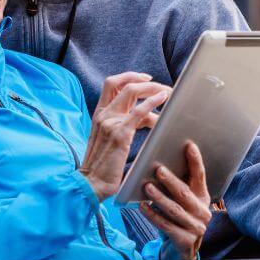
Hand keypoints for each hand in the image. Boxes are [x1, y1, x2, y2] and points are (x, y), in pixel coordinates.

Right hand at [81, 73, 170, 200]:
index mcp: (99, 114)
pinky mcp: (120, 133)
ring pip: (132, 91)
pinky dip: (153, 101)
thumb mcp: (110, 139)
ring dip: (152, 89)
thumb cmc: (104, 165)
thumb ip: (125, 124)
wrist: (92, 183)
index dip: (129, 77)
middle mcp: (103, 114)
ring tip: (168, 93)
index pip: (111, 84)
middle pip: (123, 83)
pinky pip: (139, 111)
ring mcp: (110, 122)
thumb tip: (148, 117)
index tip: (146, 79)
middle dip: (145, 81)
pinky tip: (163, 99)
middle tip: (162, 86)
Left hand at [140, 142, 211, 259]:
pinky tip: (142, 207)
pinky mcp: (186, 241)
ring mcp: (196, 228)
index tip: (188, 145)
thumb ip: (177, 186)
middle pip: (185, 193)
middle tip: (158, 169)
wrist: (183, 252)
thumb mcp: (181, 203)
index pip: (200, 176)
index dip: (195, 161)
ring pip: (174, 210)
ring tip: (146, 187)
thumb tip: (159, 165)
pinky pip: (166, 226)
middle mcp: (203, 212)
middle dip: (171, 181)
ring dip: (159, 198)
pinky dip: (153, 216)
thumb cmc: (178, 220)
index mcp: (203, 198)